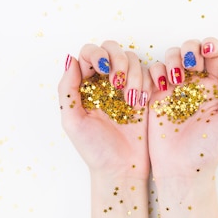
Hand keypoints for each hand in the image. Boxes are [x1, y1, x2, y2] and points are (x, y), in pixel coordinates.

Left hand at [58, 40, 152, 179]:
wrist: (123, 169)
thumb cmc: (95, 150)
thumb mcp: (72, 121)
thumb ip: (68, 90)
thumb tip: (71, 60)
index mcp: (86, 85)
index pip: (88, 53)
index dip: (96, 54)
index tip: (103, 71)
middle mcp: (106, 82)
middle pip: (112, 48)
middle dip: (118, 60)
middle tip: (118, 82)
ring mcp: (127, 86)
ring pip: (133, 58)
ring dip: (133, 74)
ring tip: (130, 100)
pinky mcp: (146, 93)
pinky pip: (150, 73)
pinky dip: (146, 82)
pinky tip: (140, 102)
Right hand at [147, 37, 217, 182]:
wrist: (181, 169)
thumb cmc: (208, 148)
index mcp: (216, 85)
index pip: (215, 54)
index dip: (211, 45)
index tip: (208, 52)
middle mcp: (196, 82)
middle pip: (192, 48)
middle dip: (191, 49)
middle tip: (191, 65)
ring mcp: (174, 87)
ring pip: (172, 55)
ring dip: (174, 59)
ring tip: (176, 81)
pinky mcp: (156, 94)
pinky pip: (152, 70)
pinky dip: (156, 72)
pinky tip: (162, 87)